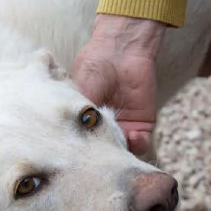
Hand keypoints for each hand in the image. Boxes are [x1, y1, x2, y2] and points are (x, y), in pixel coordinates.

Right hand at [71, 14, 166, 155]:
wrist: (120, 51)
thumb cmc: (92, 69)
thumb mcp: (75, 96)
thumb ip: (75, 119)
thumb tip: (68, 145)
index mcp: (84, 125)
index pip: (83, 148)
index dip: (83, 155)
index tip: (82, 157)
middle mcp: (102, 130)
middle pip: (103, 155)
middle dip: (103, 159)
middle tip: (102, 157)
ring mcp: (122, 129)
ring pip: (122, 154)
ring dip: (121, 153)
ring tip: (118, 144)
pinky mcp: (142, 126)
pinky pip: (140, 144)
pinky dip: (137, 145)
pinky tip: (132, 135)